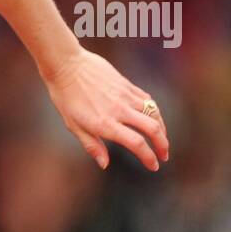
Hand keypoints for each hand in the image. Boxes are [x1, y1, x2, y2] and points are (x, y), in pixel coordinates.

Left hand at [42, 49, 169, 170]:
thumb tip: (104, 164)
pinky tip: (153, 119)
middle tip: (164, 156)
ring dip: (162, 129)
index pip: (136, 143)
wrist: (67, 65)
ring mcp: (125, 95)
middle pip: (152, 129)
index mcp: (105, 124)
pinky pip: (147, 100)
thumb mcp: (73, 125)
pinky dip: (154, 112)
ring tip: (162, 139)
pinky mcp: (127, 84)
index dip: (148, 157)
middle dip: (163, 145)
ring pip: (154, 113)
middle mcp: (119, 110)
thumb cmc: (65, 97)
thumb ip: (91, 145)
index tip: (154, 166)